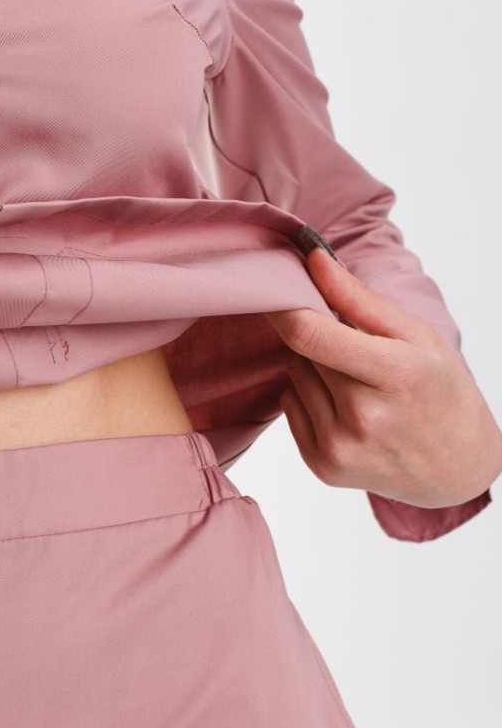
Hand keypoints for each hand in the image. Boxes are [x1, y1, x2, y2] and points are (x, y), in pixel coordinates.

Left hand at [264, 244, 501, 508]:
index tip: (271, 289)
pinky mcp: (323, 466)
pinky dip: (308, 397)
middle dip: (318, 338)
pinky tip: (346, 407)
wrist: (457, 467)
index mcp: (395, 374)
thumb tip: (312, 259)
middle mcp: (364, 417)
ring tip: (357, 382)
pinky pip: (289, 408)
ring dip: (313, 368)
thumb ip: (359, 298)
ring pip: (293, 377)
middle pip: (302, 352)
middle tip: (354, 348)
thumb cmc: (439, 390)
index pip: (311, 334)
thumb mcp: (416, 335)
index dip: (283, 307)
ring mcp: (340, 447)